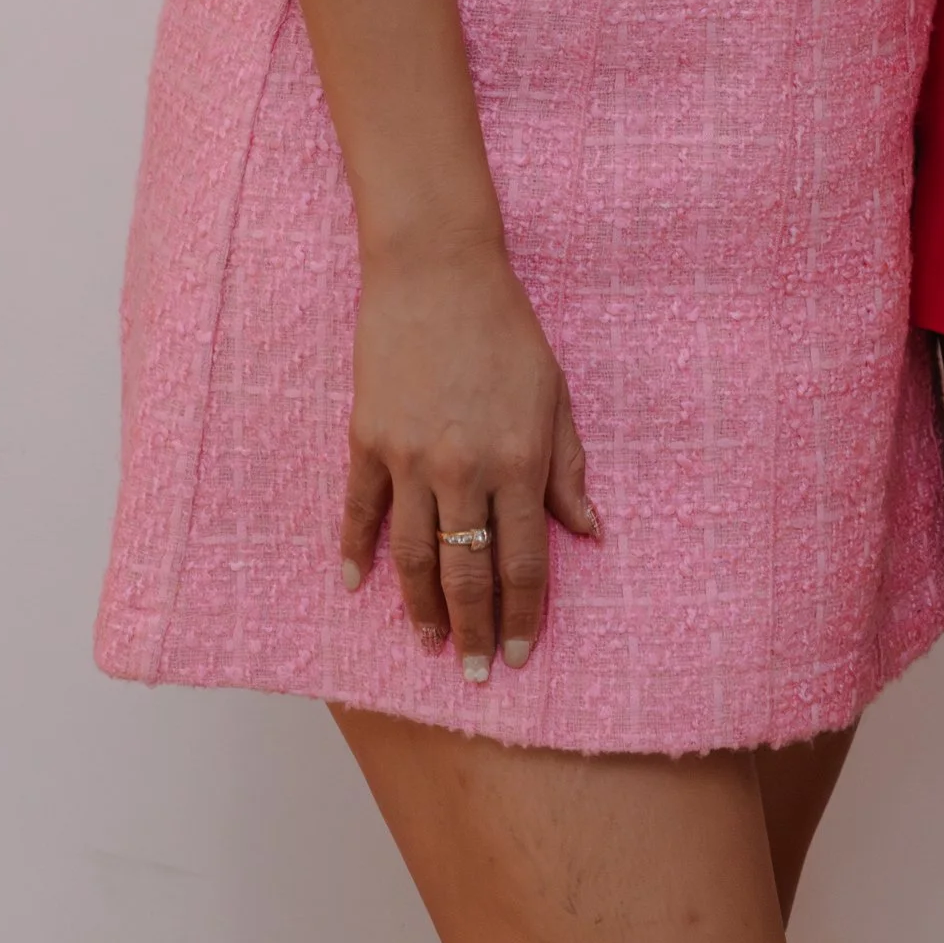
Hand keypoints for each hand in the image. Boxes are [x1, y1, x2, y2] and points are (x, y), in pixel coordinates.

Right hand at [340, 230, 600, 682]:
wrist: (436, 269)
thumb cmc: (506, 327)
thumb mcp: (553, 391)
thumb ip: (567, 466)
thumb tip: (589, 532)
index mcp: (519, 459)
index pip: (524, 561)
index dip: (524, 614)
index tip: (523, 653)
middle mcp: (464, 469)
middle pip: (467, 573)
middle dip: (475, 631)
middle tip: (477, 673)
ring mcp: (409, 458)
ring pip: (414, 556)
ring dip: (420, 609)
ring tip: (429, 644)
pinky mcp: (368, 439)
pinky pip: (360, 512)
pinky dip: (355, 552)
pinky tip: (355, 584)